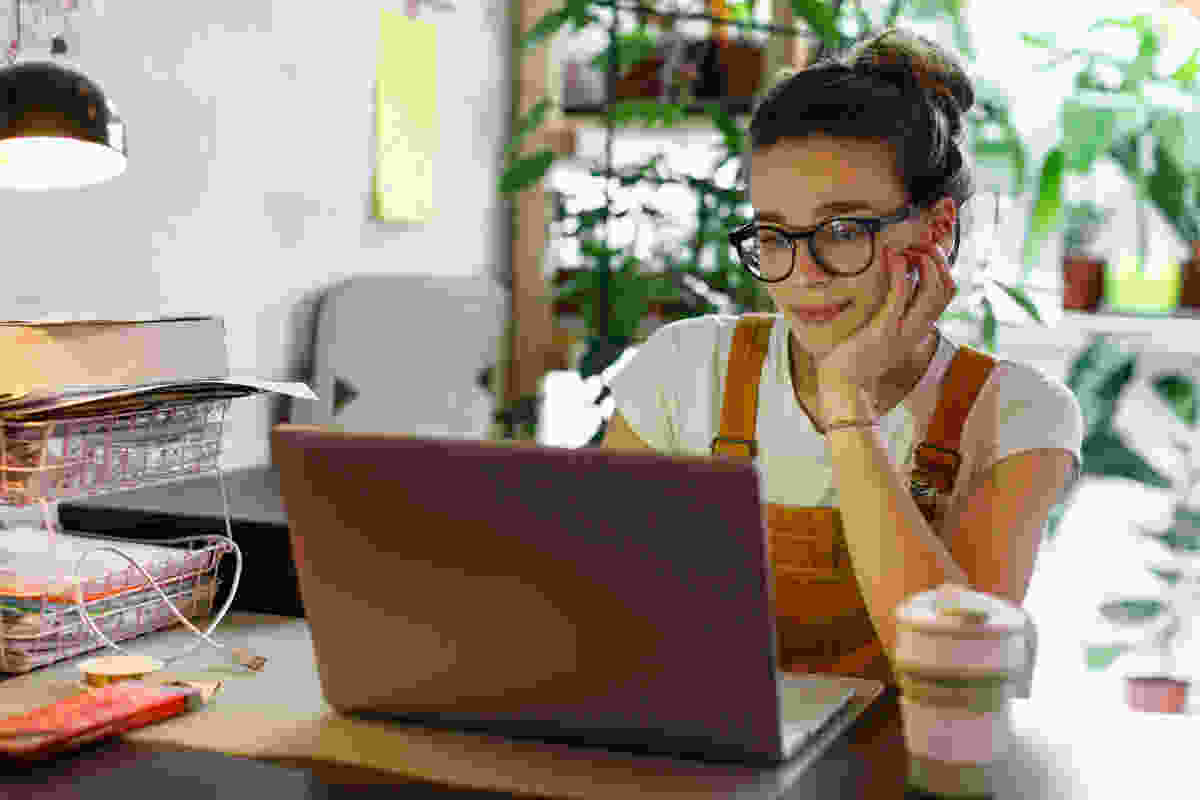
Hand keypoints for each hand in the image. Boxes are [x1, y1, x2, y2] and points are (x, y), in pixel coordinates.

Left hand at [814, 230, 956, 398]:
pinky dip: (901, 275)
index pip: (947, 291)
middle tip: (918, 242)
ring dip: (924, 263)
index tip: (923, 247)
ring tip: (907, 248)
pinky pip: (900, 299)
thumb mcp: (881, 327)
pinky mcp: (883, 332)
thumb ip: (893, 307)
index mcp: (919, 327)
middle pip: (947, 288)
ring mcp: (903, 332)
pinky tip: (893, 258)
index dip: (942, 265)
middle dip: (938, 259)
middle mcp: (917, 330)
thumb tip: (895, 276)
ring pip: (934, 293)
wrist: (842, 384)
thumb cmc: (856, 352)